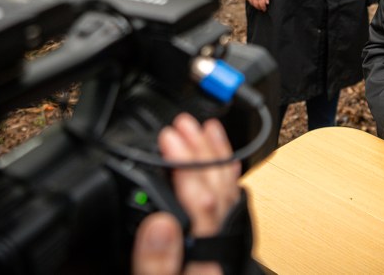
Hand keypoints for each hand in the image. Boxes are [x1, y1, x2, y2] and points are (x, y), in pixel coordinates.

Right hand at [132, 114, 241, 274]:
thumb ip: (156, 265)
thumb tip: (160, 225)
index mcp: (201, 261)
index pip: (201, 203)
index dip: (185, 164)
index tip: (167, 138)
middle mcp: (216, 251)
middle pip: (216, 193)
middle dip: (201, 152)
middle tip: (182, 123)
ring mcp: (217, 249)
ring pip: (226, 195)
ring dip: (216, 158)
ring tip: (207, 129)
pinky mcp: (213, 252)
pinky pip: (228, 208)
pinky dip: (225, 180)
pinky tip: (225, 164)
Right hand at [242, 0, 268, 11]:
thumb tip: (267, 3)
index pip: (262, 4)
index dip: (263, 8)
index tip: (264, 9)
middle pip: (256, 5)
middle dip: (259, 8)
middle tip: (261, 9)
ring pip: (252, 3)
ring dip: (255, 6)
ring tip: (257, 6)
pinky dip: (250, 2)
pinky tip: (253, 2)